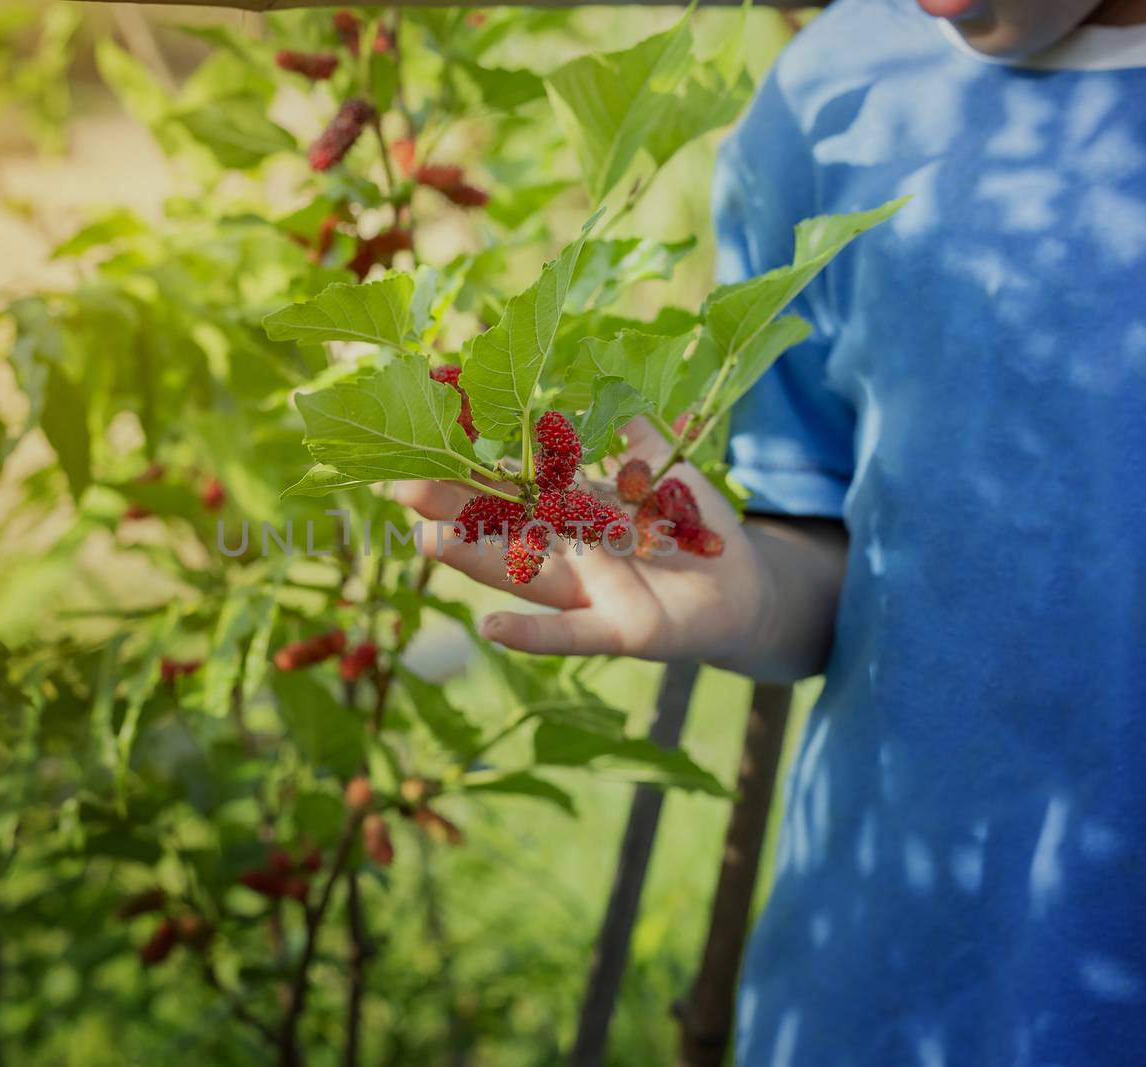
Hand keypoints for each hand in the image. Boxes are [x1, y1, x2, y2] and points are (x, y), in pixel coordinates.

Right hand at [394, 418, 776, 668]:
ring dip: (475, 562)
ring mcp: (588, 593)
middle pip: (501, 528)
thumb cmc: (692, 524)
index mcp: (570, 509)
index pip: (511, 485)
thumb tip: (594, 385)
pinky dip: (531, 634)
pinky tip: (489, 627)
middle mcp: (568, 552)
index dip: (470, 466)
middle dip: (453, 507)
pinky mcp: (619, 630)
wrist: (743, 584)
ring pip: (523, 575)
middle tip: (402, 484)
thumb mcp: (665, 465)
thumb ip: (633, 429)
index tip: (424, 439)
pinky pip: (569, 634)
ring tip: (427, 540)